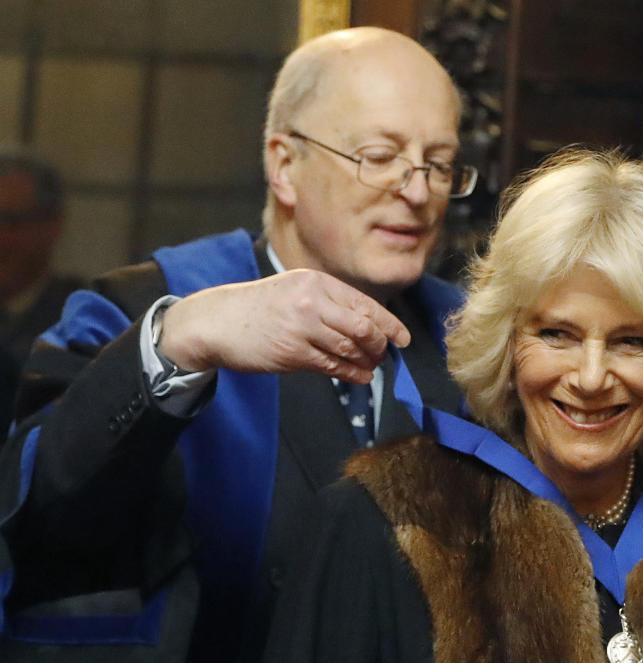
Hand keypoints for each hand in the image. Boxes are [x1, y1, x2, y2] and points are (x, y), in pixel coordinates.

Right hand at [157, 269, 410, 382]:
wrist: (217, 322)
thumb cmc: (259, 309)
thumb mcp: (294, 291)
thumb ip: (329, 303)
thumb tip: (368, 325)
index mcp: (316, 282)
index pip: (364, 304)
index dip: (388, 324)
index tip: (403, 338)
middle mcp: (311, 301)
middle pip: (363, 326)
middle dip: (379, 344)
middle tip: (384, 354)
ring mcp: (302, 326)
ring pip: (350, 347)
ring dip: (367, 361)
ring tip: (373, 367)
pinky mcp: (292, 352)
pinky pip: (332, 365)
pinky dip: (351, 373)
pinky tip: (360, 377)